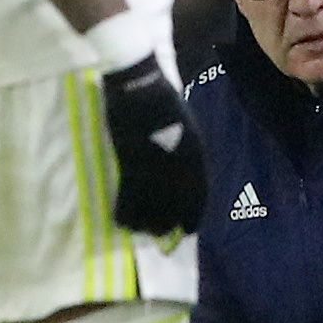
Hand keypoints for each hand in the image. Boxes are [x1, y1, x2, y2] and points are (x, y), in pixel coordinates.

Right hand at [100, 53, 206, 234]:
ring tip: (145, 230)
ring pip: (152, 209)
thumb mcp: (186, 128)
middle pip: (177, 207)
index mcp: (195, 156)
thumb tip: (183, 175)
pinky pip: (128, 201)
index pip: (199, 195)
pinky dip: (125, 214)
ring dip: (148, 224)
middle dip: (170, 224)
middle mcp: (177, 168)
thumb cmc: (162, 103)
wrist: (137, 89)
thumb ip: (187, 153)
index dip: (193, 215)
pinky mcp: (129, 168)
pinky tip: (123, 221)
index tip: (188, 228)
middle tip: (163, 234)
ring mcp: (153, 170)